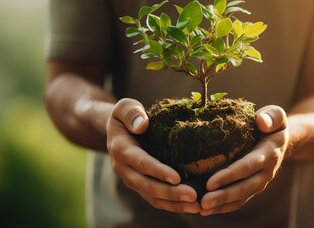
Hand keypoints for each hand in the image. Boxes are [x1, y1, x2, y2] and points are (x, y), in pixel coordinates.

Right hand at [106, 98, 200, 212]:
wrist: (117, 131)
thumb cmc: (127, 116)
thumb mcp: (125, 107)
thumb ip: (131, 113)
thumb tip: (142, 125)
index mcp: (121, 150)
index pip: (142, 163)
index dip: (158, 172)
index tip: (177, 178)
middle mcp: (124, 169)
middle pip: (147, 185)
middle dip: (170, 193)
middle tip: (193, 196)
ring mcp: (132, 179)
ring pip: (152, 197)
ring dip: (174, 203)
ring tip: (196, 206)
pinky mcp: (140, 185)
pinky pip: (155, 199)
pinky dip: (172, 205)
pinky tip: (191, 206)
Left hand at [200, 105, 287, 215]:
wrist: (280, 139)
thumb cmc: (272, 123)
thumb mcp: (276, 114)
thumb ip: (272, 116)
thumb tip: (262, 121)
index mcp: (269, 153)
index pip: (248, 166)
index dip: (230, 176)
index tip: (211, 182)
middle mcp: (265, 172)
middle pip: (244, 187)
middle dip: (223, 196)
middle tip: (203, 201)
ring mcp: (259, 182)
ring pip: (241, 197)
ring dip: (222, 205)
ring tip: (202, 209)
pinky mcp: (252, 187)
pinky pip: (239, 200)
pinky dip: (224, 207)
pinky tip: (207, 210)